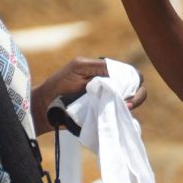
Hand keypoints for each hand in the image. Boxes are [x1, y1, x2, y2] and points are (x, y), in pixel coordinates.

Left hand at [31, 58, 146, 134]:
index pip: (132, 74)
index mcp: (109, 73)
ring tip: (123, 109)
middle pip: (138, 89)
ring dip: (130, 105)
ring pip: (133, 103)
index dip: (133, 80)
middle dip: (137, 96)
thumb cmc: (59, 83)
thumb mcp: (79, 66)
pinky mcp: (105, 116)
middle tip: (127, 104)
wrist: (44, 107)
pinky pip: (122, 116)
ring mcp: (110, 102)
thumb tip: (121, 75)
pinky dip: (123, 116)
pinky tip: (117, 116)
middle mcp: (113, 87)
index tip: (124, 89)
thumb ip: (100, 66)